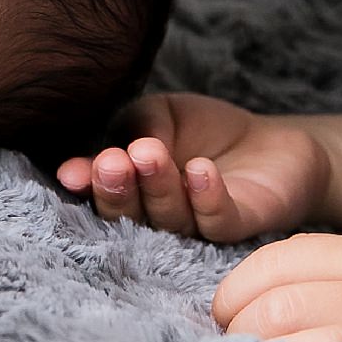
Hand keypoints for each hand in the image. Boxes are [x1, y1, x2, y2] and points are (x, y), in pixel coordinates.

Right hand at [55, 92, 332, 241]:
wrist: (270, 141)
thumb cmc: (205, 131)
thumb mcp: (161, 114)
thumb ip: (137, 127)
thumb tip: (119, 148)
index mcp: (132, 190)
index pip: (102, 191)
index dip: (85, 184)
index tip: (72, 173)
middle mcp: (158, 217)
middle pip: (130, 215)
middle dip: (116, 191)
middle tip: (111, 164)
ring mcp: (196, 226)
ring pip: (170, 218)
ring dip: (158, 187)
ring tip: (149, 153)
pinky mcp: (238, 226)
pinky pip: (218, 221)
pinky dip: (207, 197)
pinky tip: (199, 169)